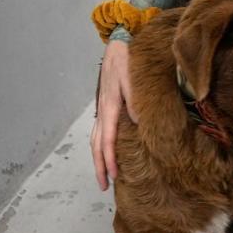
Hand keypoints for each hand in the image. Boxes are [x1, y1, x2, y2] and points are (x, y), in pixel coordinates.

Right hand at [90, 39, 136, 190]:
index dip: (109, 159)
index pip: (108, 139)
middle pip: (97, 145)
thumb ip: (135, 98)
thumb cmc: (127, 61)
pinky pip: (100, 131)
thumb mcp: (133, 77)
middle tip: (103, 186)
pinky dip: (101, 146)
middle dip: (99, 166)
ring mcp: (102, 109)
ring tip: (103, 176)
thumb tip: (137, 121)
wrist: (118, 47)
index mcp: (110, 106)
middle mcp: (103, 110)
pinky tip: (107, 154)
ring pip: (96, 140)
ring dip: (98, 159)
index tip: (113, 175)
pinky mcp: (105, 106)